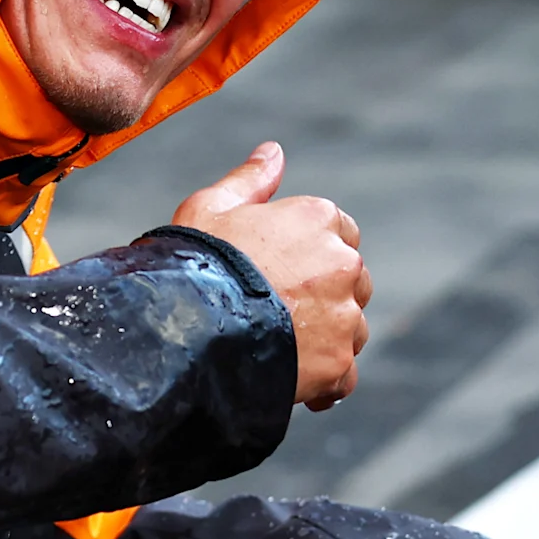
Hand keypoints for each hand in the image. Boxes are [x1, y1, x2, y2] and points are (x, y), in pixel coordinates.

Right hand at [174, 142, 370, 409]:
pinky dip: (325, 383)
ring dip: (326, 341)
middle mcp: (342, 263)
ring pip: (351, 330)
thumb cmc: (195, 263)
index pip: (339, 232)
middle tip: (280, 315)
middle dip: (326, 298)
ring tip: (280, 352)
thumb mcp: (211, 207)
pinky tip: (296, 386)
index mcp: (317, 218)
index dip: (311, 254)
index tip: (284, 273)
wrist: (186, 328)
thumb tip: (273, 152)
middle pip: (351, 282)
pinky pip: (344, 377)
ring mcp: (344, 316)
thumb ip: (250, 180)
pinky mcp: (338, 363)